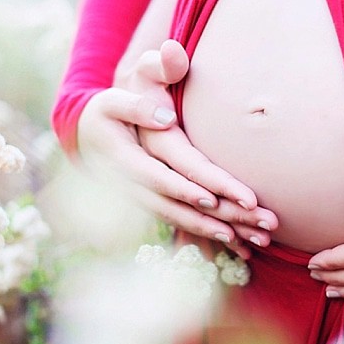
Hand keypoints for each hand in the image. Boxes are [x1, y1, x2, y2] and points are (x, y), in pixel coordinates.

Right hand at [80, 40, 277, 256]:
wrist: (84, 138)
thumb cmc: (105, 113)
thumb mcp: (112, 101)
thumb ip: (135, 105)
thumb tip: (166, 118)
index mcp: (125, 161)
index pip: (162, 178)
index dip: (188, 188)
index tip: (218, 197)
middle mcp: (135, 188)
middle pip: (179, 206)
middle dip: (219, 217)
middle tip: (259, 222)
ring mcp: (143, 200)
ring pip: (182, 219)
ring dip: (218, 231)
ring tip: (254, 240)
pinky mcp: (153, 204)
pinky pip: (181, 222)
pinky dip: (207, 233)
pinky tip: (237, 242)